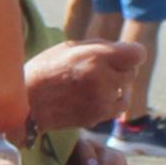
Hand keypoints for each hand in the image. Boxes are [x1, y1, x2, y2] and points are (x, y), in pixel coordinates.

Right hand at [21, 40, 142, 132]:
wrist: (27, 103)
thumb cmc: (46, 69)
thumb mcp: (70, 47)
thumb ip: (101, 47)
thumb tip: (127, 51)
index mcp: (96, 57)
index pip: (138, 54)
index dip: (131, 52)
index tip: (121, 54)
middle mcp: (103, 79)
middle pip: (132, 71)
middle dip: (120, 68)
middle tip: (98, 69)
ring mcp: (102, 101)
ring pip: (126, 90)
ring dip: (117, 86)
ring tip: (95, 83)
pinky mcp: (99, 116)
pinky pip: (119, 106)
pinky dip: (112, 100)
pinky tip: (95, 96)